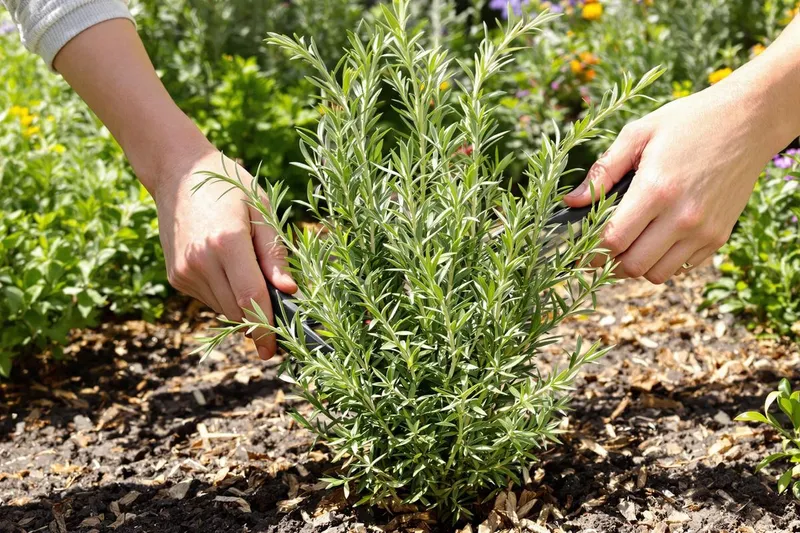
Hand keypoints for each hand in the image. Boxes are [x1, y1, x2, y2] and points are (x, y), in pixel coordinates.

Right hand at [152, 147, 296, 358]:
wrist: (177, 173)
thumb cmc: (228, 186)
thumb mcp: (261, 209)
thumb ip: (275, 253)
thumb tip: (290, 292)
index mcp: (226, 243)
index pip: (251, 298)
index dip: (266, 328)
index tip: (275, 349)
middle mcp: (201, 261)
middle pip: (237, 311)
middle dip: (260, 321)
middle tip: (282, 320)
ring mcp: (184, 271)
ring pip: (223, 309)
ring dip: (243, 307)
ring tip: (253, 277)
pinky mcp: (175, 277)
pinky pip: (209, 300)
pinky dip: (226, 296)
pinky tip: (230, 271)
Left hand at [564, 81, 792, 283]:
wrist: (748, 120)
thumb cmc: (688, 122)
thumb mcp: (638, 134)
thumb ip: (602, 171)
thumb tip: (571, 203)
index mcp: (656, 189)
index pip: (613, 240)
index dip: (589, 250)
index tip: (577, 248)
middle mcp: (682, 217)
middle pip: (632, 265)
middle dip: (607, 263)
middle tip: (597, 251)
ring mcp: (704, 230)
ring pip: (657, 274)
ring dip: (636, 266)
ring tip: (627, 246)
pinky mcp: (720, 236)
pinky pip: (682, 268)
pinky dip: (663, 262)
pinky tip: (656, 240)